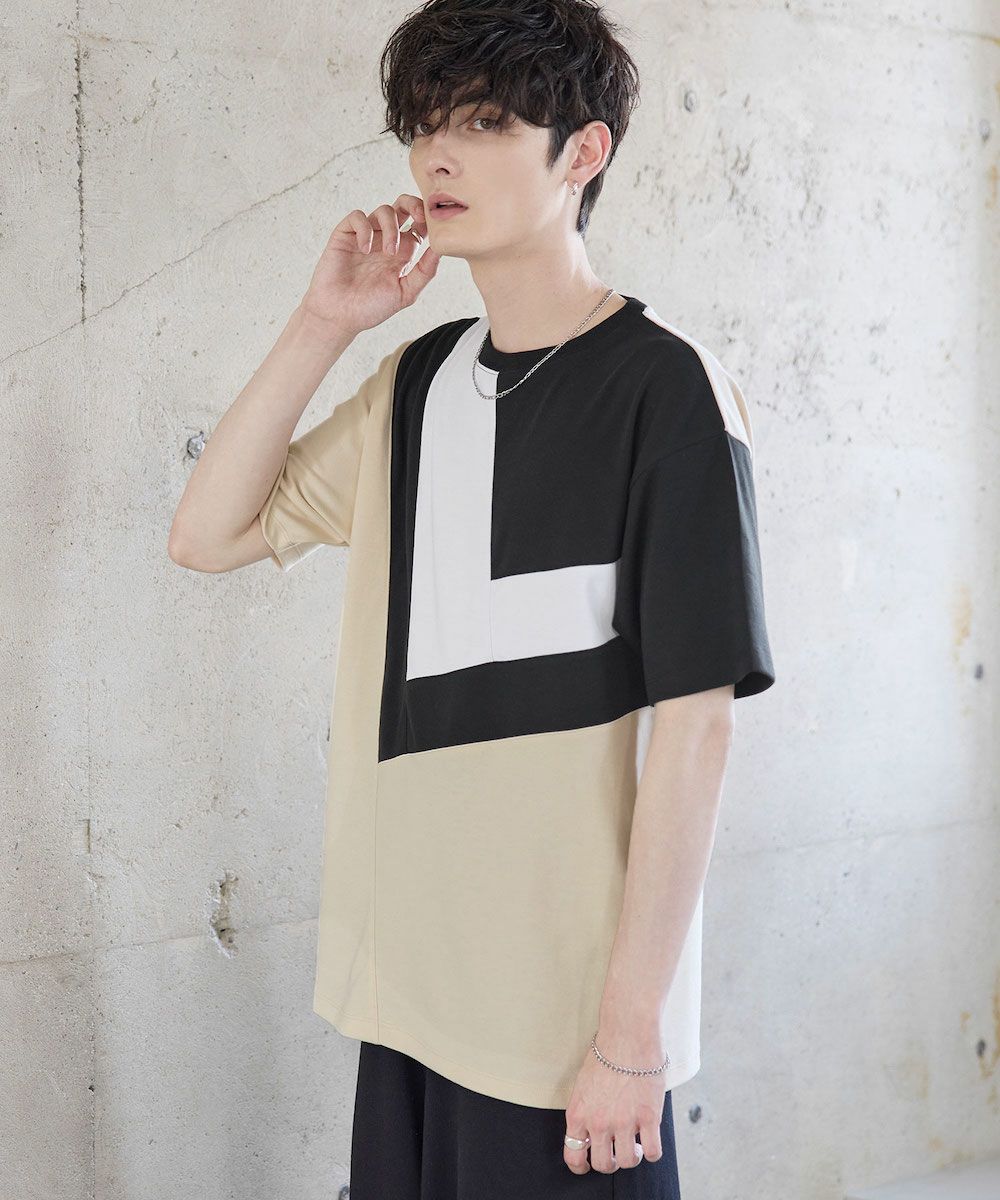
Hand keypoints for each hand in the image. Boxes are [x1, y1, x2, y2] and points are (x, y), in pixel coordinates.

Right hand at [299, 193, 440, 338]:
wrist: (339, 316)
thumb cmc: (371, 308)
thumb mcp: (406, 293)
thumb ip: (425, 272)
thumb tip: (442, 249)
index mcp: (403, 253)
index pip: (420, 225)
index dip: (428, 220)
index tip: (433, 226)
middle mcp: (386, 241)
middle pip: (403, 206)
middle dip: (413, 204)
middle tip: (418, 217)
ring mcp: (366, 236)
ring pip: (384, 210)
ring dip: (391, 227)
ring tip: (388, 252)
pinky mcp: (345, 235)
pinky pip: (358, 217)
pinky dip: (365, 229)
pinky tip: (365, 249)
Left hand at [563, 1029, 666, 1174]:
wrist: (627, 1035)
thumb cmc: (606, 1053)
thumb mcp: (583, 1084)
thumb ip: (585, 1110)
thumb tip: (590, 1130)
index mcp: (578, 1113)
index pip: (573, 1155)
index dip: (581, 1165)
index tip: (588, 1164)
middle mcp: (599, 1122)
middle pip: (603, 1164)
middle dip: (611, 1162)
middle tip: (617, 1151)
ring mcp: (624, 1121)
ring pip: (628, 1161)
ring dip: (632, 1156)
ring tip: (635, 1144)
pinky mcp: (648, 1117)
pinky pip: (653, 1152)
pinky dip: (652, 1152)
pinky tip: (650, 1140)